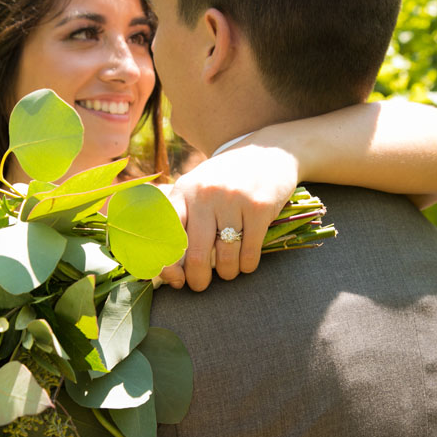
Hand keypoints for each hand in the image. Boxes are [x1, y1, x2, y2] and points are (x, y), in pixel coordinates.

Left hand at [158, 144, 297, 290]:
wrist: (269, 151)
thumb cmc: (227, 179)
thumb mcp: (198, 187)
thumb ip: (182, 218)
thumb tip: (168, 266)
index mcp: (184, 191)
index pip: (167, 235)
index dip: (168, 265)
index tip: (175, 279)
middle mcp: (206, 194)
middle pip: (195, 254)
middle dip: (197, 279)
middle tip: (200, 285)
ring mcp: (234, 200)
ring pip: (225, 257)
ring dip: (227, 273)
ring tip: (228, 271)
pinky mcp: (260, 207)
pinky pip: (249, 252)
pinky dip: (247, 265)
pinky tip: (246, 263)